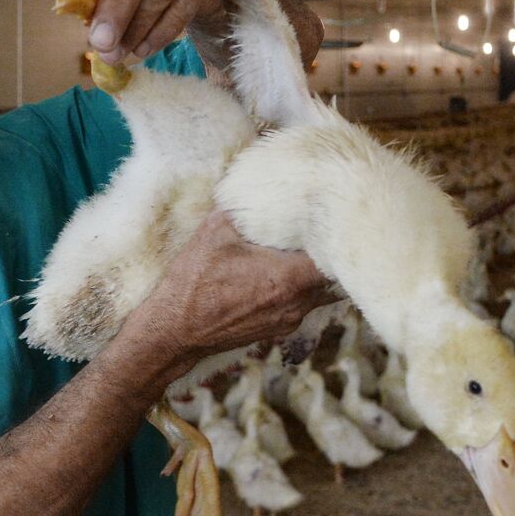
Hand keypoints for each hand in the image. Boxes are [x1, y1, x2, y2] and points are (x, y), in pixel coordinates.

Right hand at [123, 211, 336, 371]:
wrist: (175, 331)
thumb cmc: (193, 283)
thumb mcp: (214, 233)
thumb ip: (240, 207)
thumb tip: (254, 184)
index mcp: (287, 278)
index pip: (336, 259)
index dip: (339, 238)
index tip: (334, 220)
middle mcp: (296, 303)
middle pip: (334, 278)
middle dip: (332, 255)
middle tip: (326, 231)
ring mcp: (288, 320)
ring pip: (320, 293)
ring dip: (316, 273)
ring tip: (307, 250)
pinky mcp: (277, 330)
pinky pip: (303, 305)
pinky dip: (302, 288)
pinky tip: (284, 272)